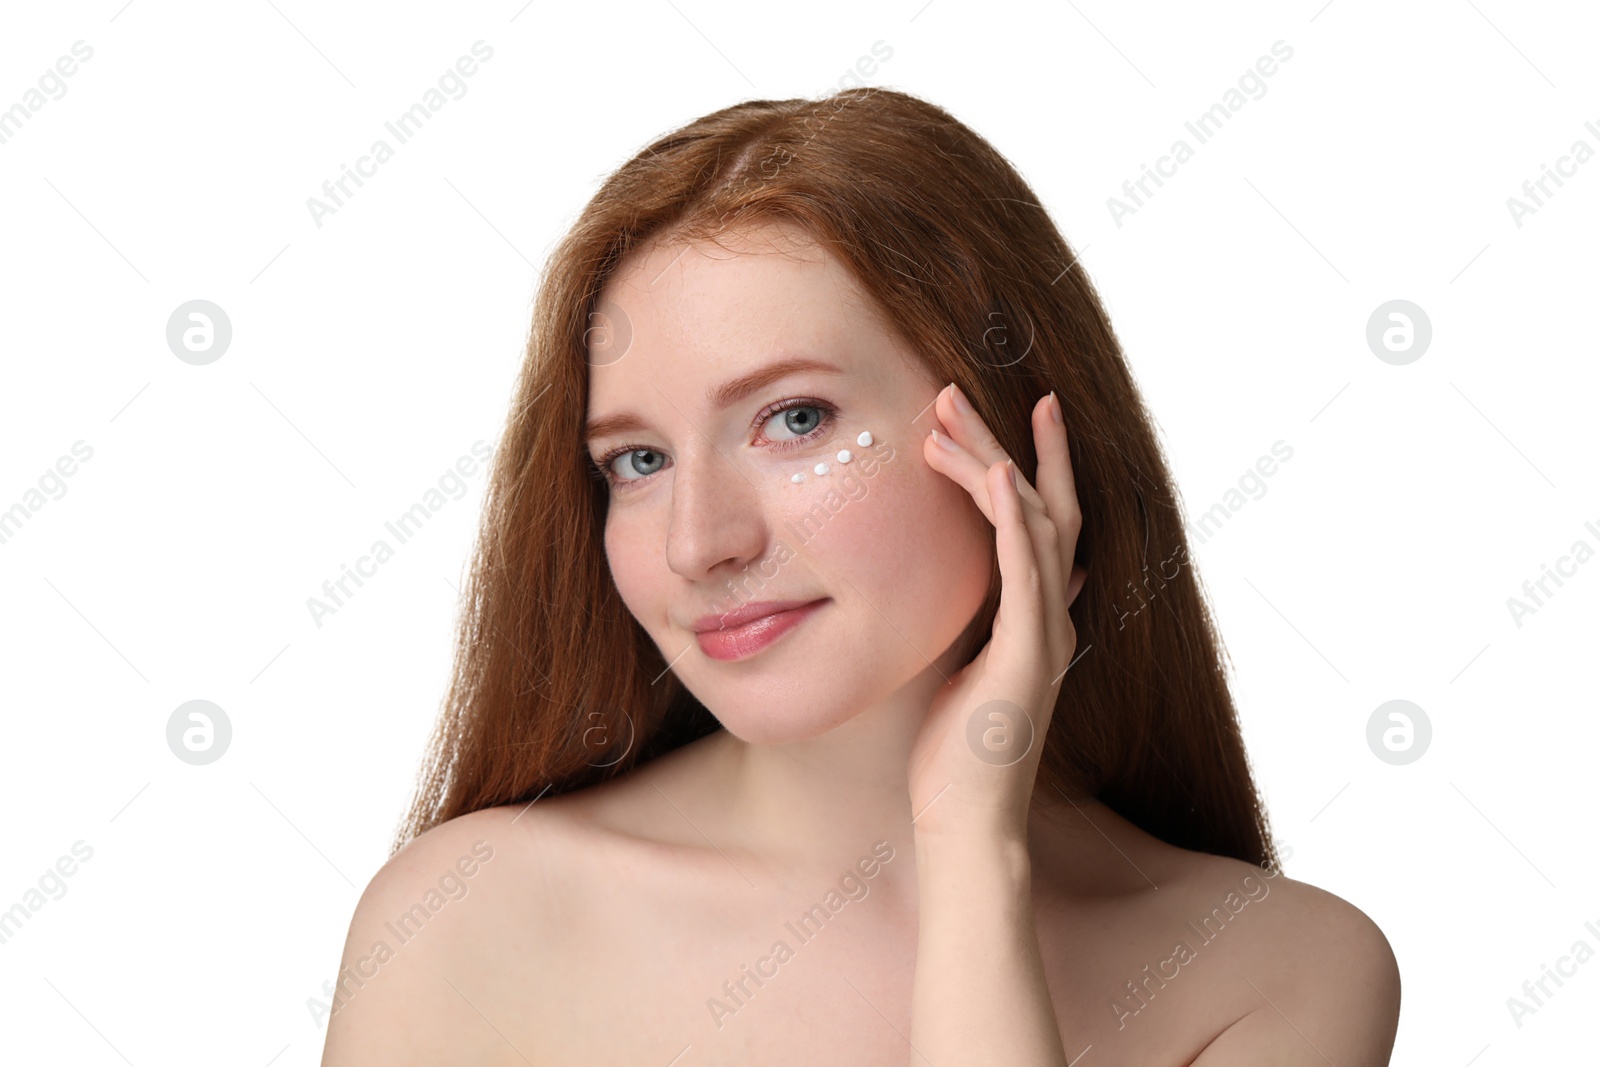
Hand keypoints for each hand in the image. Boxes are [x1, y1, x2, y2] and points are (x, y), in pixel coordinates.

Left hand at [908, 383, 1087, 841]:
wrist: (967, 817)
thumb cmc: (956, 752)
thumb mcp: (963, 666)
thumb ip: (978, 621)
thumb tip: (977, 587)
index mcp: (1037, 615)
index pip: (1039, 519)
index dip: (1025, 460)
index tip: (999, 410)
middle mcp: (1052, 614)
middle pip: (1039, 504)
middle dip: (999, 441)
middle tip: (953, 389)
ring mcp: (1046, 632)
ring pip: (1032, 522)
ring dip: (993, 460)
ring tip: (949, 412)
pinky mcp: (1029, 654)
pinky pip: (1027, 573)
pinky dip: (1016, 521)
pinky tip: (1000, 477)